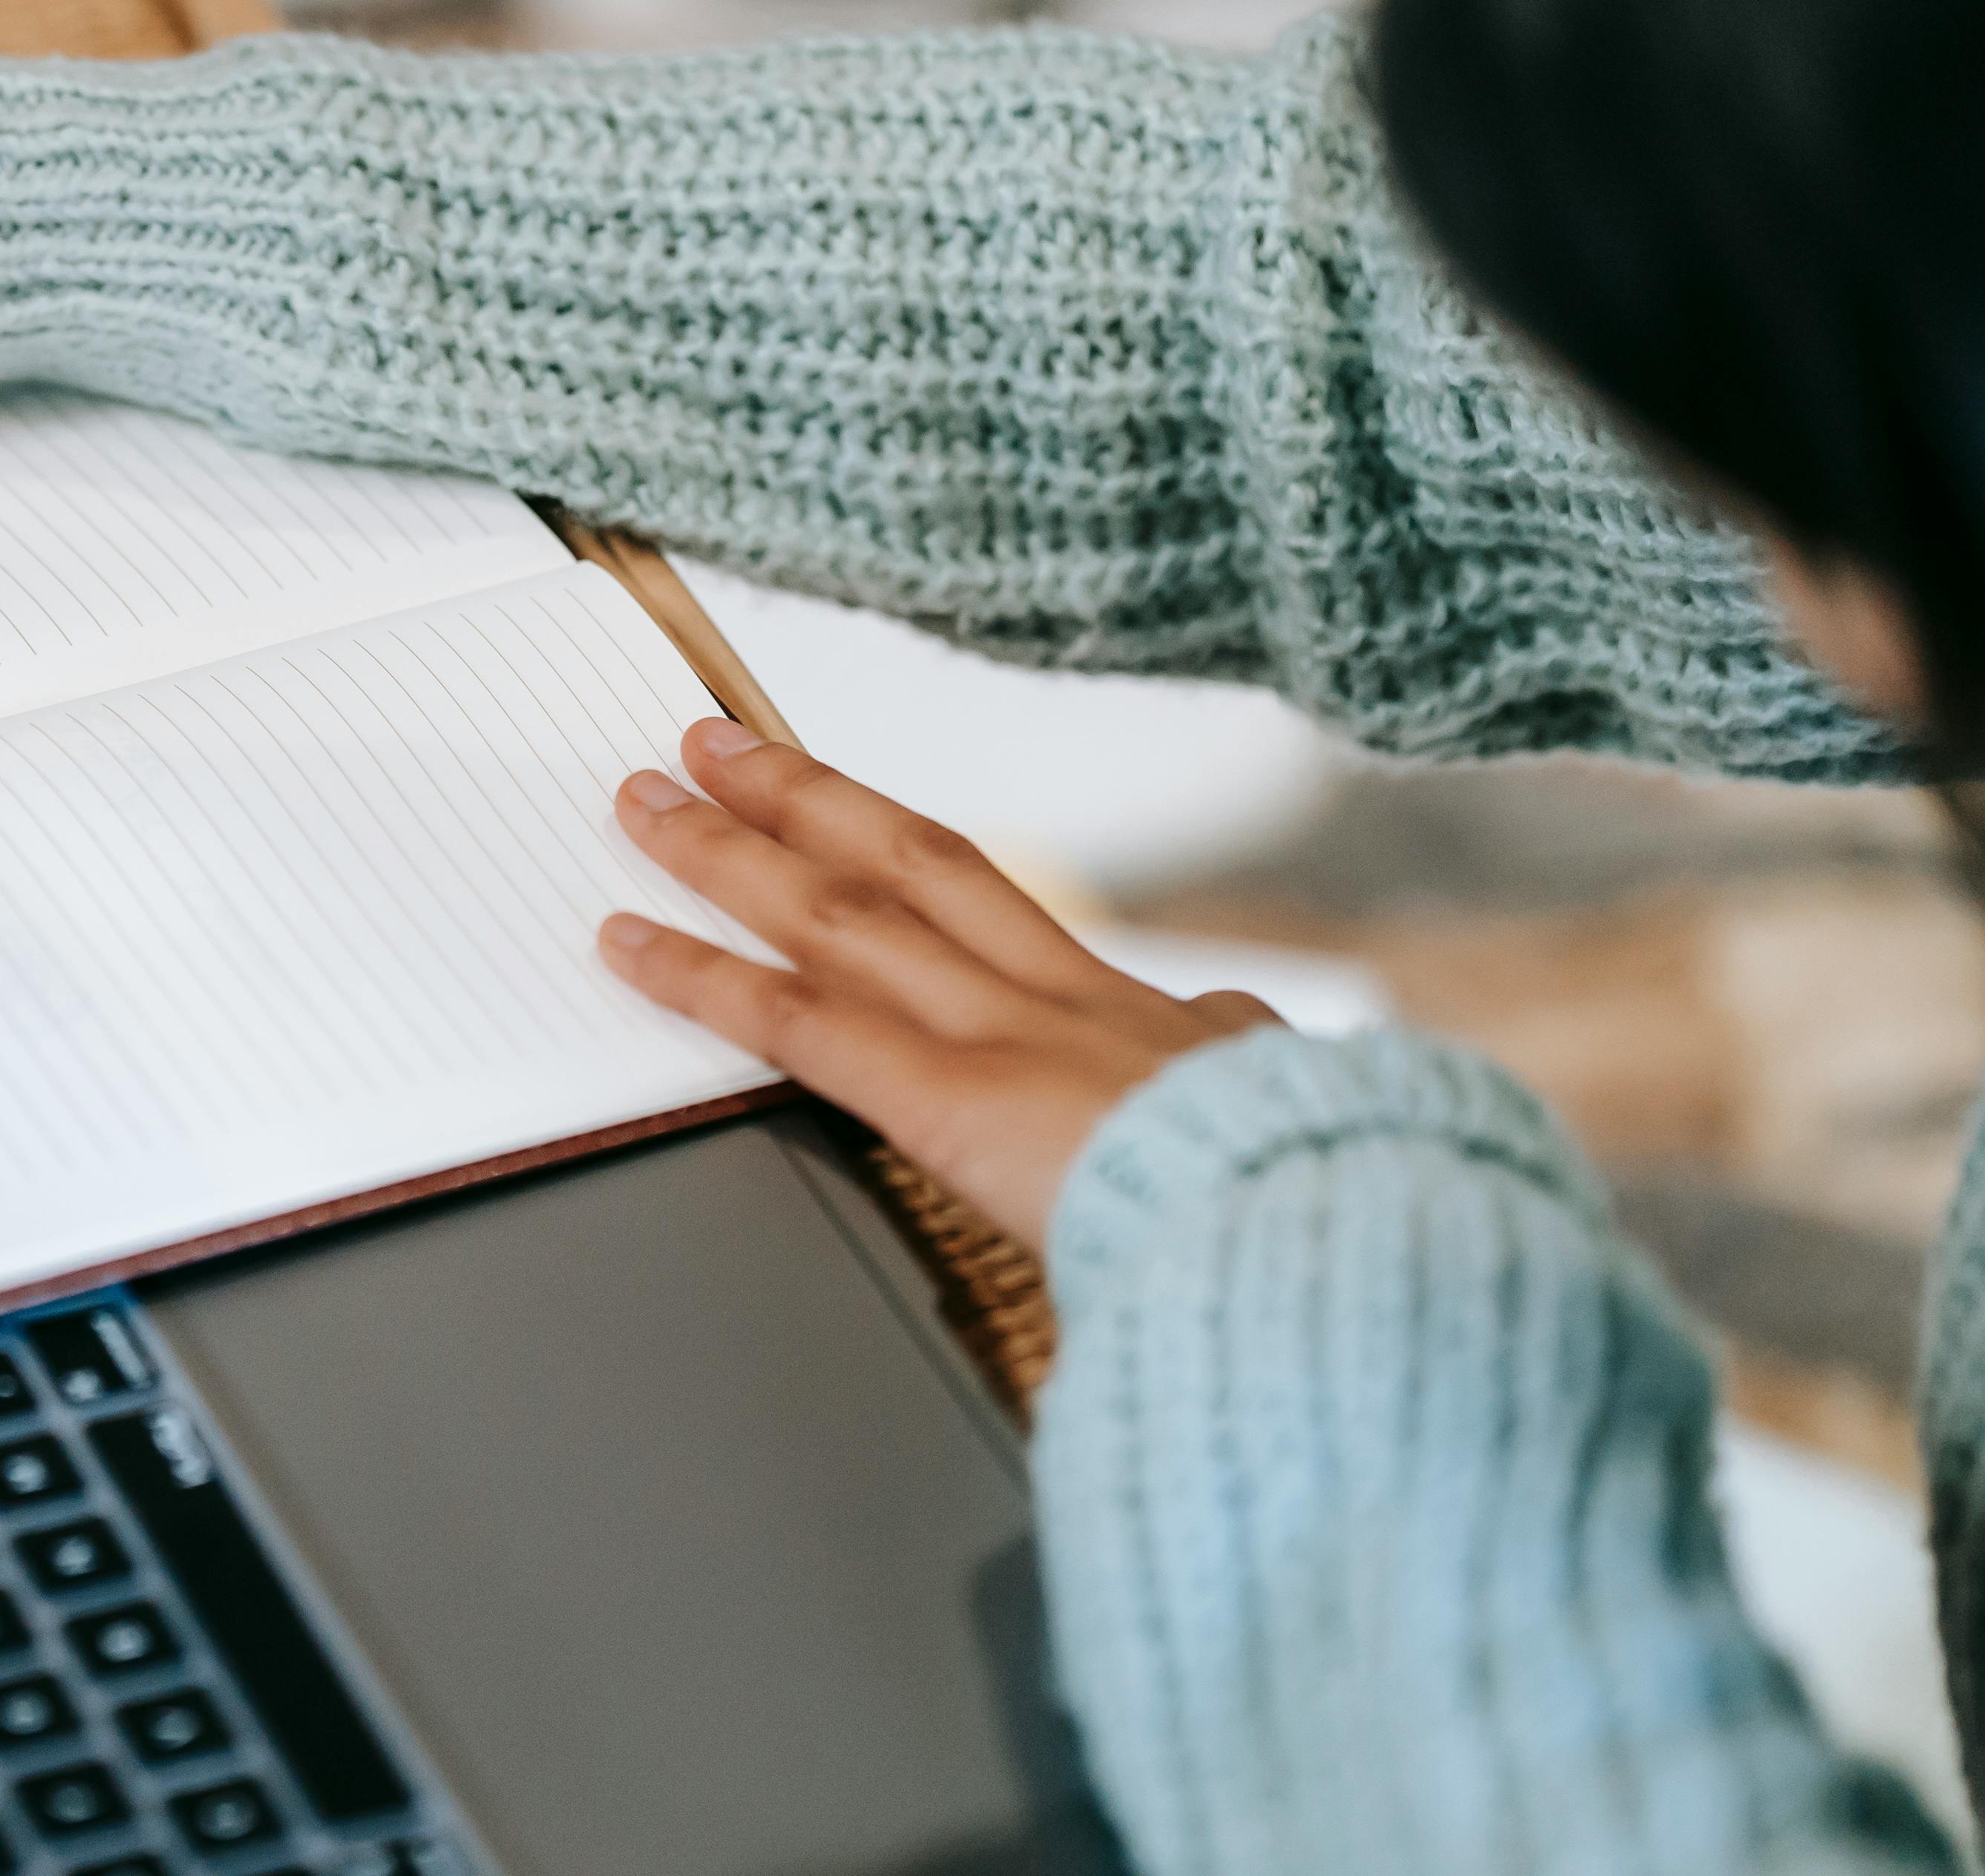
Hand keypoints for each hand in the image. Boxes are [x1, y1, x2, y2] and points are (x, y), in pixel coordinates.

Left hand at [602, 718, 1281, 1249]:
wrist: (1357, 1236)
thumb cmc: (1343, 1215)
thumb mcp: (1299, 1127)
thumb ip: (1243, 1080)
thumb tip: (1246, 1041)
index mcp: (1147, 1026)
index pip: (996, 910)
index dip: (903, 847)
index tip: (848, 814)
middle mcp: (1064, 1002)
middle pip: (910, 864)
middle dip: (808, 800)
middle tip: (721, 747)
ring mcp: (1007, 1038)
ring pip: (841, 911)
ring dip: (733, 851)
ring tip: (649, 799)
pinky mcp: (958, 1101)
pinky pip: (801, 1024)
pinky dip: (703, 976)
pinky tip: (627, 941)